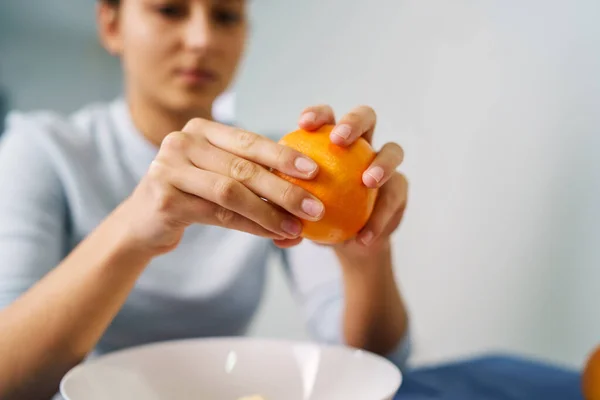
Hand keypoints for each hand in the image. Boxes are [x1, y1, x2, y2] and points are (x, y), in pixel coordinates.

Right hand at [121, 118, 325, 254]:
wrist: (143, 222)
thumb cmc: (192, 196)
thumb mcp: (219, 177)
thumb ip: (252, 176)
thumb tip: (306, 191)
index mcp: (200, 129)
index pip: (248, 141)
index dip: (283, 156)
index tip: (314, 171)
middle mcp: (182, 142)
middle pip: (243, 167)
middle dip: (284, 189)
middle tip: (315, 206)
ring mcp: (169, 169)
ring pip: (232, 192)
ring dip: (269, 212)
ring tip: (296, 227)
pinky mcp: (165, 199)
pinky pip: (218, 214)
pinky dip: (250, 226)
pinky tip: (272, 234)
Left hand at [274, 105, 407, 253]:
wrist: (350, 239)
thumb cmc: (319, 218)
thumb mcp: (298, 216)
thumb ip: (288, 216)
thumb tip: (272, 230)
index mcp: (333, 141)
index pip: (327, 117)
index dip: (317, 114)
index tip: (303, 124)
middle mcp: (363, 145)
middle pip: (366, 117)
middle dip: (354, 122)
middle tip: (339, 140)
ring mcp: (385, 164)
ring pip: (393, 150)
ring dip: (381, 163)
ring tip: (368, 182)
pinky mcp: (400, 188)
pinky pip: (394, 197)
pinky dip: (380, 217)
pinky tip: (365, 235)